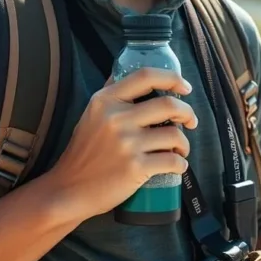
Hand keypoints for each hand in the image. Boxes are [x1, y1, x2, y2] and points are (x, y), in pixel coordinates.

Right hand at [47, 67, 197, 219]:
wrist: (69, 189)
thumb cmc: (83, 152)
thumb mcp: (90, 114)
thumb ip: (110, 94)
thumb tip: (125, 71)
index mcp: (106, 100)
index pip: (146, 76)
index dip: (172, 78)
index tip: (185, 88)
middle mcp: (116, 118)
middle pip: (168, 104)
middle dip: (187, 112)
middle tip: (191, 121)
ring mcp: (127, 143)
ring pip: (175, 135)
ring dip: (184, 143)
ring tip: (180, 150)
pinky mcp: (135, 168)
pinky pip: (172, 161)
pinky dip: (181, 164)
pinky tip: (177, 166)